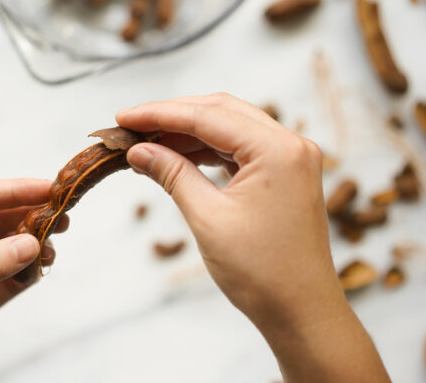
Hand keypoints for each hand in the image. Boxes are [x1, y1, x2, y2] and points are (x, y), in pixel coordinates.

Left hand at [0, 179, 65, 382]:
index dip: (13, 190)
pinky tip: (41, 268)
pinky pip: (9, 279)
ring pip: (6, 248)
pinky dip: (27, 273)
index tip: (49, 188)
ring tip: (54, 245)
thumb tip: (30, 243)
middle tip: (62, 215)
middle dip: (28, 216)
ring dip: (31, 245)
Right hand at [116, 93, 389, 382]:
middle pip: (220, 112)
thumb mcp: (208, 218)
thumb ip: (172, 174)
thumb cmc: (261, 272)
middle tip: (131, 127)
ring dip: (188, 134)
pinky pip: (240, 150)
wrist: (302, 313)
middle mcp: (290, 145)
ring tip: (147, 145)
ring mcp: (290, 159)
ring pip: (229, 128)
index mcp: (278, 150)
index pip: (207, 116)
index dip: (159, 114)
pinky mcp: (285, 175)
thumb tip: (138, 150)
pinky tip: (177, 157)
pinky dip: (206, 151)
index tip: (123, 118)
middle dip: (172, 117)